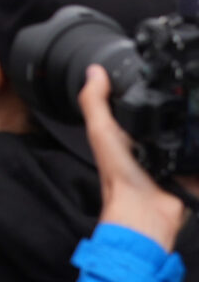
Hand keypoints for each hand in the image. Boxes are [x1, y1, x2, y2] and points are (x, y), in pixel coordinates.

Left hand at [81, 66, 193, 249]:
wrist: (146, 210)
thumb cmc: (120, 175)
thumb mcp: (102, 131)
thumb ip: (95, 101)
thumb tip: (94, 71)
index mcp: (130, 133)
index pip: (142, 104)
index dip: (150, 90)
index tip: (160, 73)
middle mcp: (155, 143)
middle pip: (173, 118)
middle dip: (183, 107)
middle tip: (192, 90)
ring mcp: (177, 157)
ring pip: (193, 134)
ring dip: (196, 124)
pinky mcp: (194, 169)